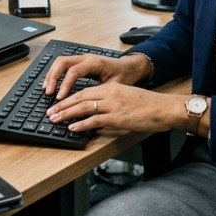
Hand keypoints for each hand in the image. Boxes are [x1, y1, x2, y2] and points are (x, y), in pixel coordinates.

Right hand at [42, 52, 151, 99]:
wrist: (130, 67)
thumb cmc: (124, 76)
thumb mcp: (115, 86)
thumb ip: (102, 95)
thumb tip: (89, 110)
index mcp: (95, 63)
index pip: (74, 71)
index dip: (65, 85)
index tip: (60, 98)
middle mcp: (86, 57)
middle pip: (63, 63)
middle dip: (53, 78)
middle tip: (49, 93)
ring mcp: (82, 58)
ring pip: (60, 61)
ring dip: (52, 75)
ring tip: (47, 89)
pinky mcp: (79, 61)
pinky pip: (63, 64)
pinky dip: (55, 73)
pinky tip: (51, 84)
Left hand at [46, 81, 181, 133]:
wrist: (164, 108)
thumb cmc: (148, 106)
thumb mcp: (126, 98)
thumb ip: (112, 102)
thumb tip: (97, 113)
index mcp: (112, 88)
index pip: (84, 91)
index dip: (69, 98)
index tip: (58, 104)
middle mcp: (110, 94)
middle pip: (80, 98)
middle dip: (62, 106)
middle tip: (50, 112)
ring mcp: (113, 105)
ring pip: (83, 107)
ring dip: (66, 114)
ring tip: (55, 120)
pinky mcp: (117, 117)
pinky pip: (94, 120)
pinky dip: (81, 124)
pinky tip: (72, 128)